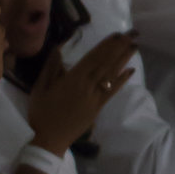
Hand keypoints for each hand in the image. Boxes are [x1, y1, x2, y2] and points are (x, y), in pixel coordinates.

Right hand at [25, 30, 135, 154]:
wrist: (50, 139)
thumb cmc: (41, 113)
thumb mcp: (40, 88)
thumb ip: (51, 67)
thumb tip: (58, 48)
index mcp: (73, 79)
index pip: (93, 57)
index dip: (106, 45)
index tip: (117, 34)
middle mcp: (87, 86)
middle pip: (106, 63)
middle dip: (119, 48)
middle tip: (132, 34)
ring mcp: (95, 98)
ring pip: (111, 75)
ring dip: (123, 60)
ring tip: (134, 47)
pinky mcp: (98, 108)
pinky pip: (112, 92)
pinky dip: (122, 81)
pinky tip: (130, 71)